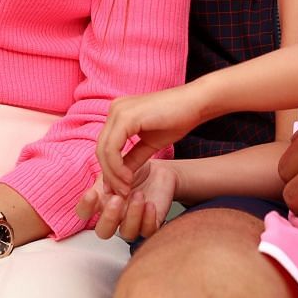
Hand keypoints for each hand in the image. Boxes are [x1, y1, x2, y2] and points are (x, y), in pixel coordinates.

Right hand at [77, 160, 177, 241]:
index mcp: (101, 202)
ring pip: (127, 233)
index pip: (84, 212)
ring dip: (132, 214)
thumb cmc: (132, 169)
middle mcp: (114, 216)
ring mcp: (132, 221)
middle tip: (117, 199)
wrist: (156, 170)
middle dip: (109, 218)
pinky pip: (147, 231)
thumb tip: (107, 187)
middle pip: (103, 232)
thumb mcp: (117, 166)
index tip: (93, 193)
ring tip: (139, 194)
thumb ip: (109, 174)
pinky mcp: (150, 223)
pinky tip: (149, 204)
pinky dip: (148, 218)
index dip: (85, 206)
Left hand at [95, 83, 211, 193]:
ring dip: (113, 174)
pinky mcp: (125, 117)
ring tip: (125, 189)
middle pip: (101, 149)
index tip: (119, 189)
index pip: (105, 146)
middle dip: (109, 175)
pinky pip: (112, 147)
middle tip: (121, 193)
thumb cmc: (177, 120)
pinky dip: (117, 167)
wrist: (196, 103)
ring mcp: (118, 111)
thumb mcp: (150, 144)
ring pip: (104, 150)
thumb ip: (133, 158)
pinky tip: (129, 178)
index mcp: (119, 113)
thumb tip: (120, 177)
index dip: (110, 170)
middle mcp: (114, 109)